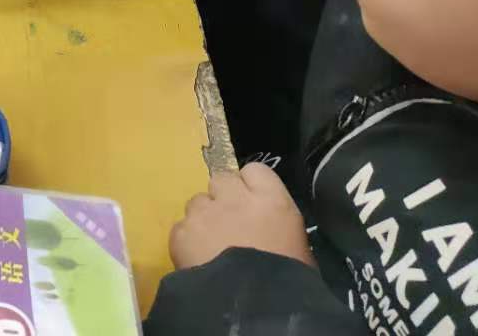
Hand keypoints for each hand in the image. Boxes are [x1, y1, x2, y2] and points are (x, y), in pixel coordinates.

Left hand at [170, 163, 316, 270]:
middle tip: (230, 223)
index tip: (253, 203)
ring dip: (204, 218)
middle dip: (224, 197)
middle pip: (221, 180)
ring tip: (211, 245)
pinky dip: (187, 241)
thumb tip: (267, 224)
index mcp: (271, 199)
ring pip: (197, 202)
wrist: (254, 307)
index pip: (255, 170)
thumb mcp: (297, 246)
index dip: (251, 185)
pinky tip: (197, 260)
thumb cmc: (288, 281)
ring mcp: (204, 212)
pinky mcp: (181, 232)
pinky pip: (181, 227)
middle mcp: (235, 198)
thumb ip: (277, 222)